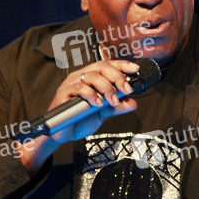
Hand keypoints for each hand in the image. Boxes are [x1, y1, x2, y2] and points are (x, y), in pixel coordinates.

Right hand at [18, 59, 140, 171]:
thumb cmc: (79, 119)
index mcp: (90, 78)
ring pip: (91, 76)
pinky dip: (91, 94)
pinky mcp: (63, 93)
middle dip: (117, 76)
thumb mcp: (102, 113)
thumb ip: (116, 106)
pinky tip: (97, 104)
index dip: (121, 64)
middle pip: (101, 66)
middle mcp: (81, 77)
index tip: (135, 69)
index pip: (107, 65)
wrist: (63, 134)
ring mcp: (71, 84)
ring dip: (106, 87)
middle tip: (126, 89)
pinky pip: (78, 88)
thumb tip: (133, 102)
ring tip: (111, 101)